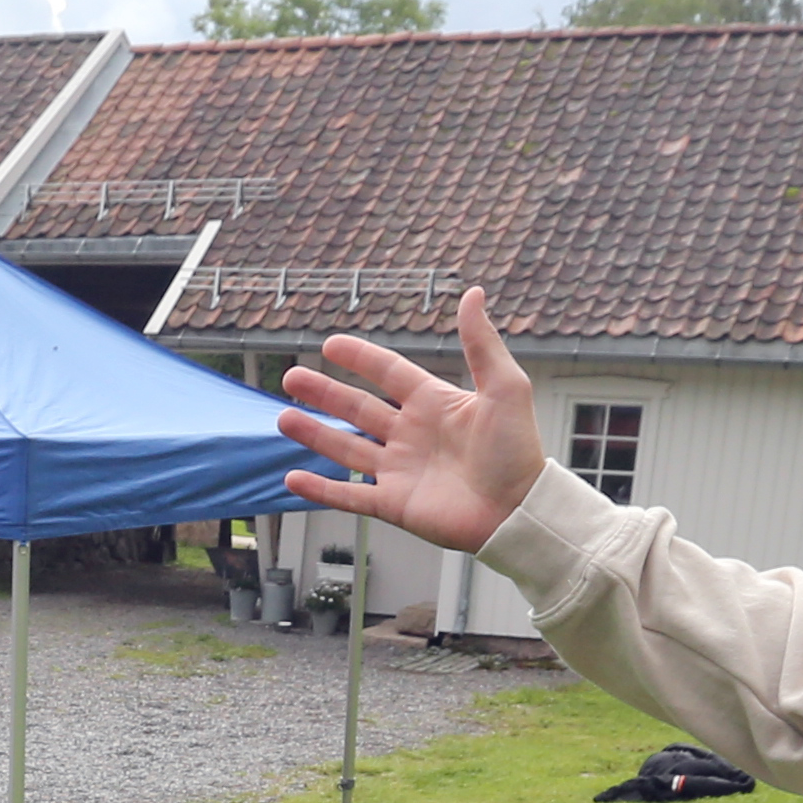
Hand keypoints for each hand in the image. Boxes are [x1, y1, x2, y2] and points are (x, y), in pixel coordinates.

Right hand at [276, 284, 545, 550]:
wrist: (518, 510)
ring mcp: (399, 470)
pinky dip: (320, 490)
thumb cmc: (518, 450)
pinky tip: (293, 478)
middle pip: (357, 408)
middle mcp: (411, 435)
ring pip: (346, 448)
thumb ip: (482, 343)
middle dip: (324, 393)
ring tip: (283, 418)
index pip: (388, 373)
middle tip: (291, 377)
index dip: (360, 358)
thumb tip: (474, 293)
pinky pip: (348, 496)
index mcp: (433, 403)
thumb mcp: (504, 387)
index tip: (330, 344)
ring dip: (315, 434)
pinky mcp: (393, 504)